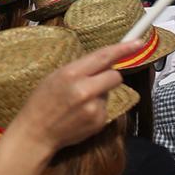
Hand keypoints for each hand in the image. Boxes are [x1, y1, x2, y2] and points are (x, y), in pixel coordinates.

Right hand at [6, 40, 140, 153]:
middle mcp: (84, 90)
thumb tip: (105, 62)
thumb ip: (81, 68)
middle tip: (95, 81)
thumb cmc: (42, 101)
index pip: (104, 56)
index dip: (123, 48)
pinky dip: (97, 109)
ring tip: (79, 102)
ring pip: (109, 92)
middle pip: (115, 76)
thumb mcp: (55, 76)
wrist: (36, 132)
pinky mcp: (99, 121)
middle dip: (109, 76)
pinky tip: (81, 113)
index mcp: (71, 73)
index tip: (138, 42)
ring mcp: (93, 108)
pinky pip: (105, 108)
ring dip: (100, 94)